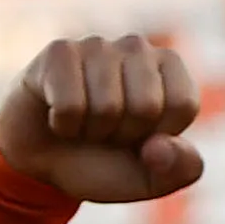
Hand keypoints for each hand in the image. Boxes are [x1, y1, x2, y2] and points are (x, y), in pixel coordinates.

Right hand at [0, 34, 206, 218]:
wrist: (41, 163)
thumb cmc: (103, 163)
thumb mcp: (151, 178)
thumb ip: (180, 169)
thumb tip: (159, 147)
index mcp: (169, 69)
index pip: (183, 104)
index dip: (159, 137)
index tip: (140, 137)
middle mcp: (137, 47)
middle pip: (146, 106)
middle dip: (123, 135)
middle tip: (106, 131)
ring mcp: (97, 45)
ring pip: (107, 107)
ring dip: (91, 131)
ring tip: (83, 122)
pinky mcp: (59, 51)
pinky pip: (70, 105)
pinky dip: (63, 124)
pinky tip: (58, 114)